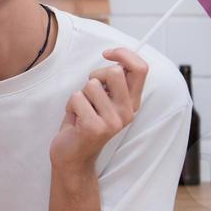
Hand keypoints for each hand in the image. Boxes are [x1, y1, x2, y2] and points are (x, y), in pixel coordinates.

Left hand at [49, 47, 148, 172]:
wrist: (73, 156)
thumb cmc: (85, 121)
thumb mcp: (104, 99)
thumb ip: (112, 82)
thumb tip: (117, 57)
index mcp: (132, 103)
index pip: (140, 69)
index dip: (124, 54)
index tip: (108, 54)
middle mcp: (127, 112)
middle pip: (114, 72)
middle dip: (95, 75)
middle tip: (89, 92)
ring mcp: (113, 121)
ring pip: (91, 85)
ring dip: (80, 94)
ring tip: (82, 110)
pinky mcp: (95, 127)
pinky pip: (76, 98)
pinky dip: (70, 105)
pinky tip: (75, 120)